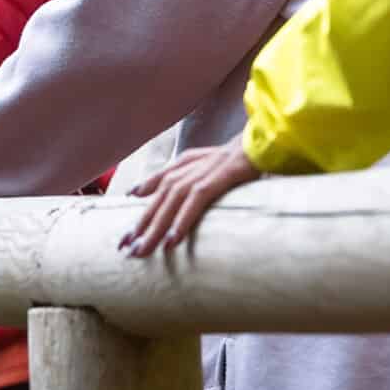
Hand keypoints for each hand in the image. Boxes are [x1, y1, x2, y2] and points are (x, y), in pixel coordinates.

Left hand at [123, 143, 259, 257]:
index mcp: (183, 165)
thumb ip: (172, 176)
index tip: (123, 239)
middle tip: (126, 250)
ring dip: (156, 228)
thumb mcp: (201, 164)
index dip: (139, 215)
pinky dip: (183, 219)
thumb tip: (137, 192)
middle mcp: (188, 167)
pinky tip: (172, 239)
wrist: (266, 140)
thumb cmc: (236, 158)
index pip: (153, 191)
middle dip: (141, 226)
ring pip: (172, 202)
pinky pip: (196, 201)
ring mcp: (203, 171)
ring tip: (143, 250)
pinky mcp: (219, 177)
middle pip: (158, 200)